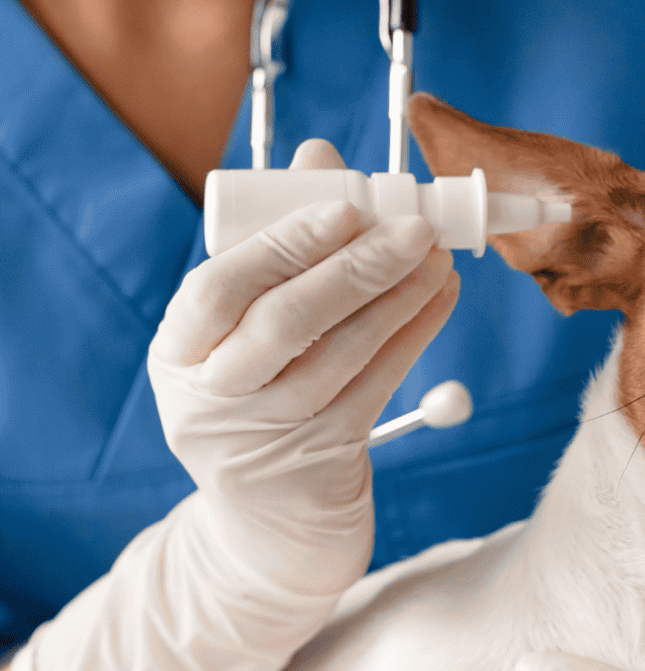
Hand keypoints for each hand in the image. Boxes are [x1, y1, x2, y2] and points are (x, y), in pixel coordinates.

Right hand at [148, 137, 458, 595]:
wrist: (271, 516)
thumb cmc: (259, 383)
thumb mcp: (244, 323)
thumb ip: (278, 238)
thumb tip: (320, 153)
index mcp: (179, 352)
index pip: (217, 290)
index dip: (283, 244)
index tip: (345, 206)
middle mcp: (211, 398)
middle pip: (283, 325)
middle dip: (357, 268)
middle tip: (415, 227)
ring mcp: (266, 437)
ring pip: (339, 358)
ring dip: (398, 299)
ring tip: (439, 258)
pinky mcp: (322, 460)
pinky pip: (376, 387)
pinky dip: (412, 335)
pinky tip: (439, 298)